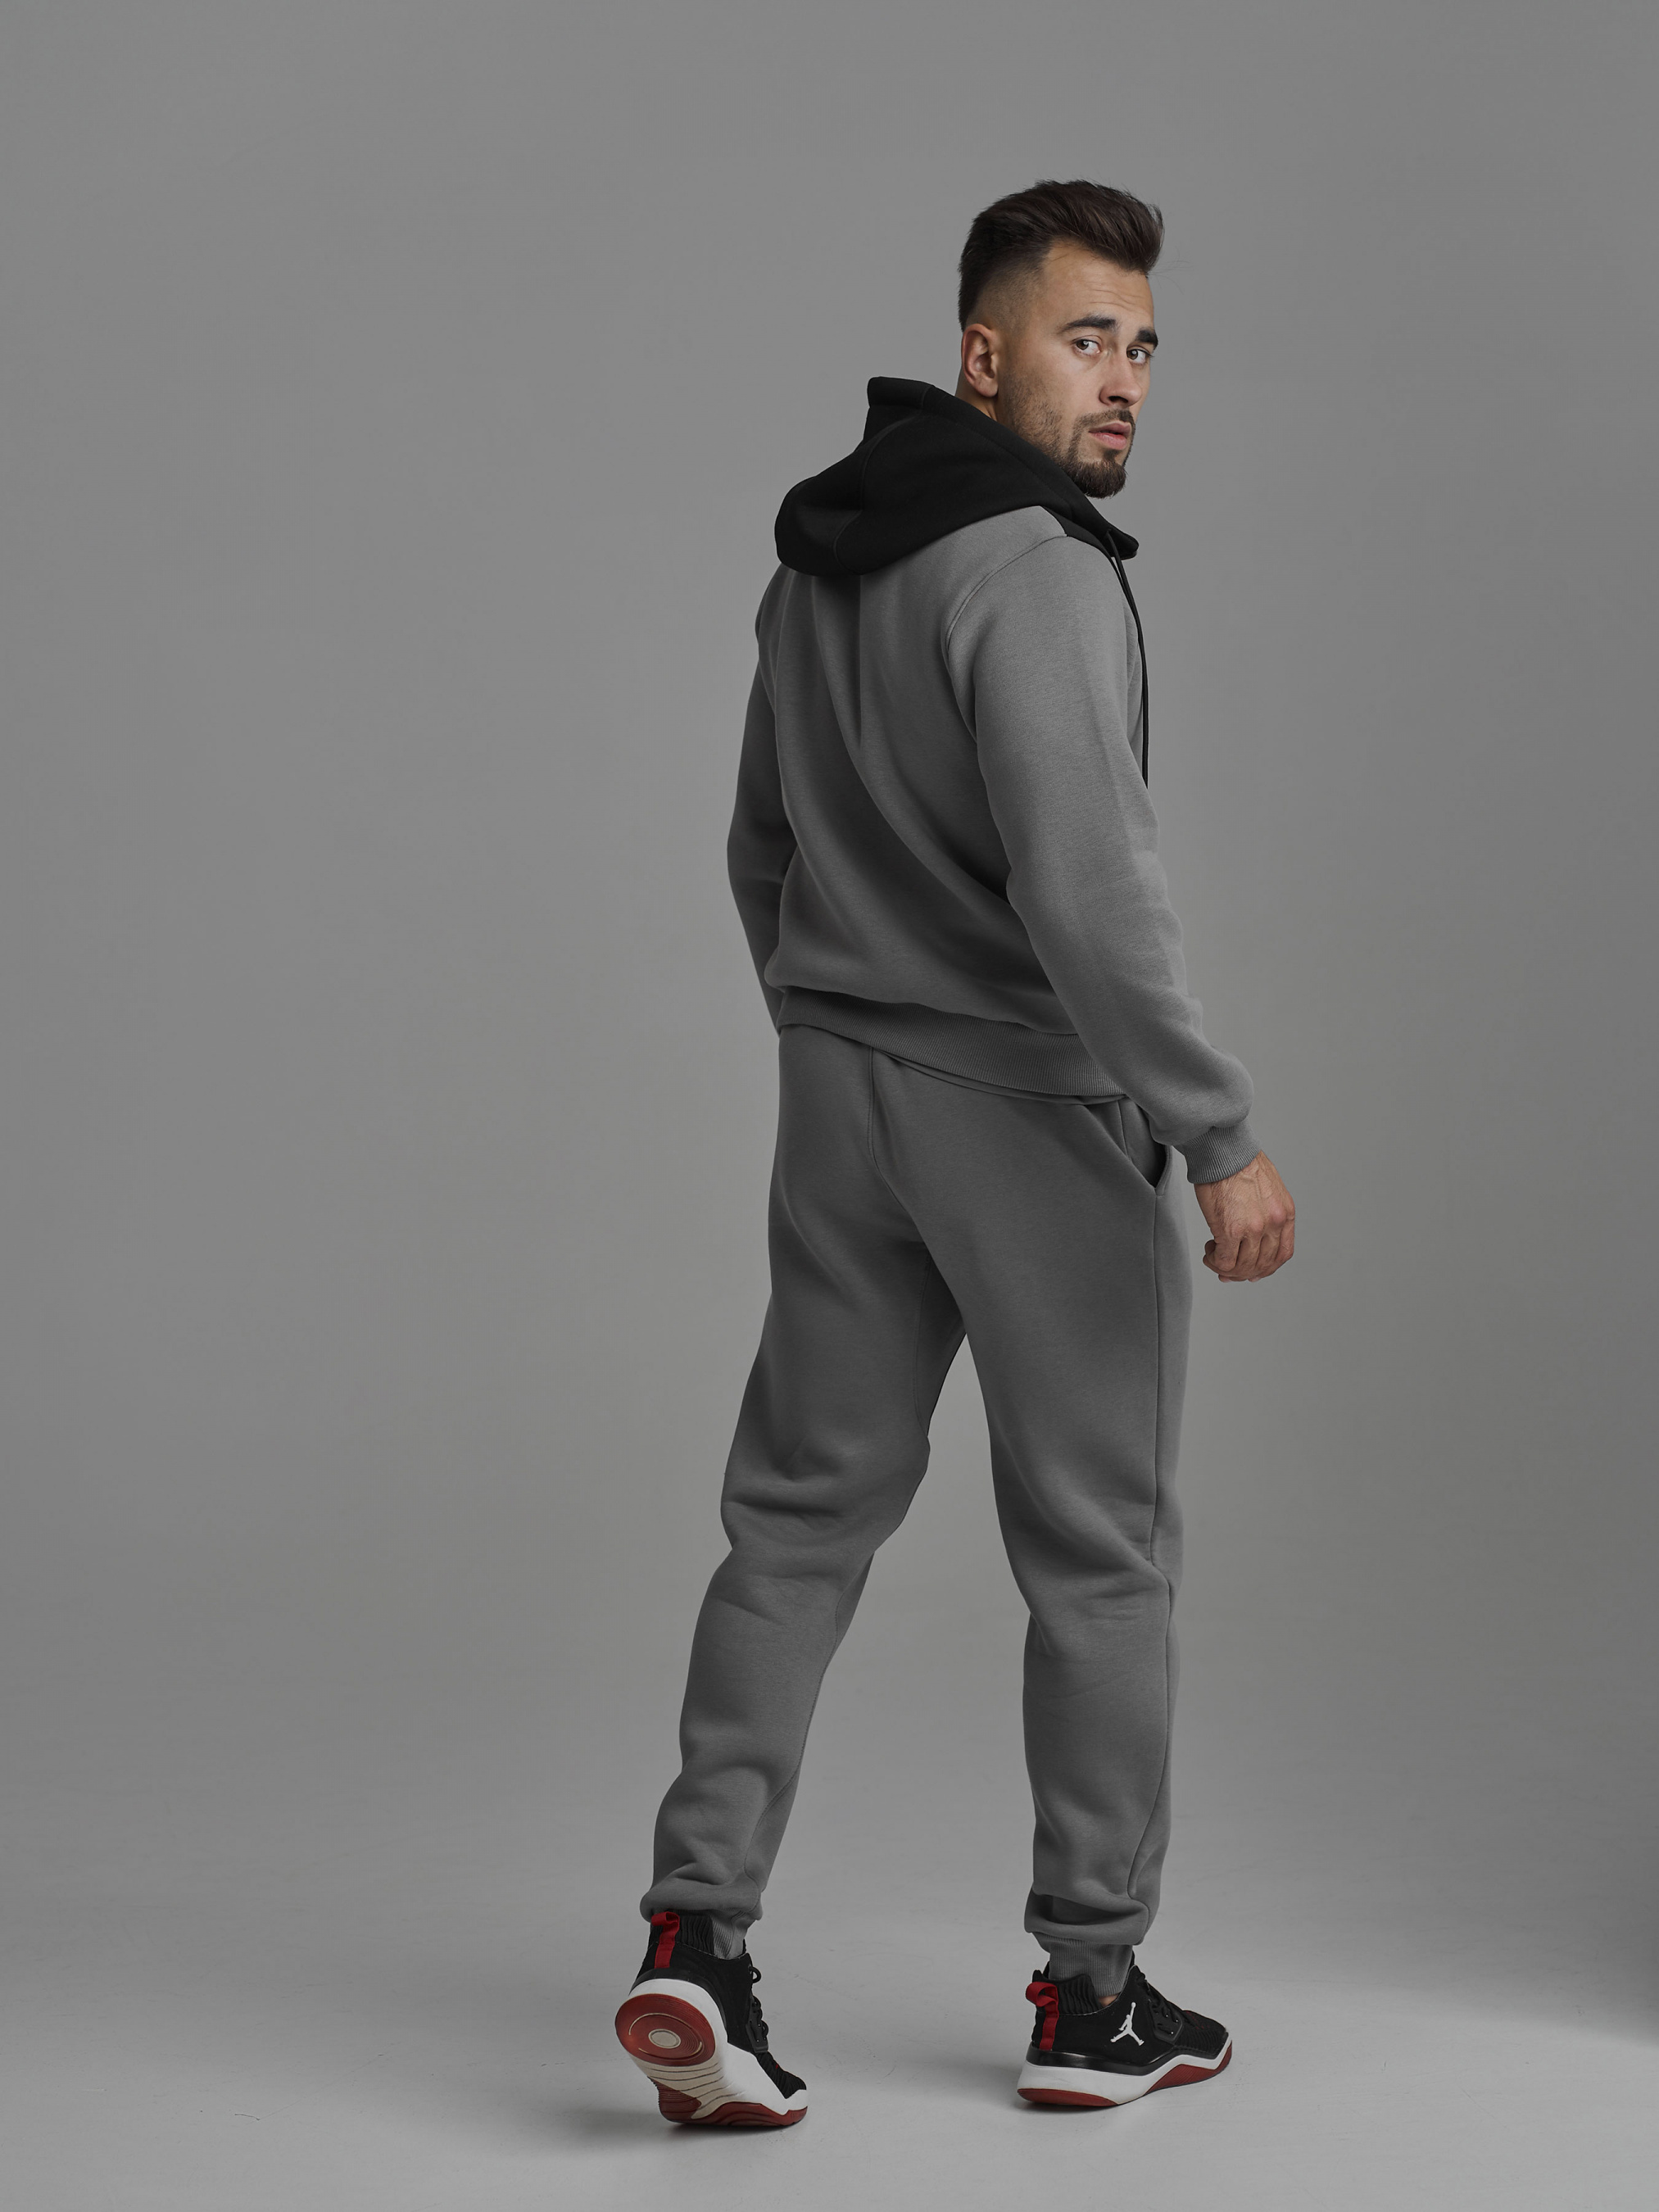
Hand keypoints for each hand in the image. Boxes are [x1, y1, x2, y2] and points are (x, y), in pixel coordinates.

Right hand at [1194, 1152, 1294, 1282]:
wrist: (1223, 1150)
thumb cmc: (1239, 1162)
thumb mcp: (1269, 1188)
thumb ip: (1267, 1212)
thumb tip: (1254, 1235)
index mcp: (1284, 1213)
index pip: (1283, 1254)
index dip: (1267, 1268)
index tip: (1254, 1270)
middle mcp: (1273, 1223)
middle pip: (1262, 1264)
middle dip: (1244, 1271)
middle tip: (1228, 1269)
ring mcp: (1253, 1229)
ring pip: (1243, 1266)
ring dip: (1228, 1267)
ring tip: (1216, 1255)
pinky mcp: (1229, 1230)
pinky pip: (1225, 1260)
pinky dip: (1215, 1262)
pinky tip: (1210, 1251)